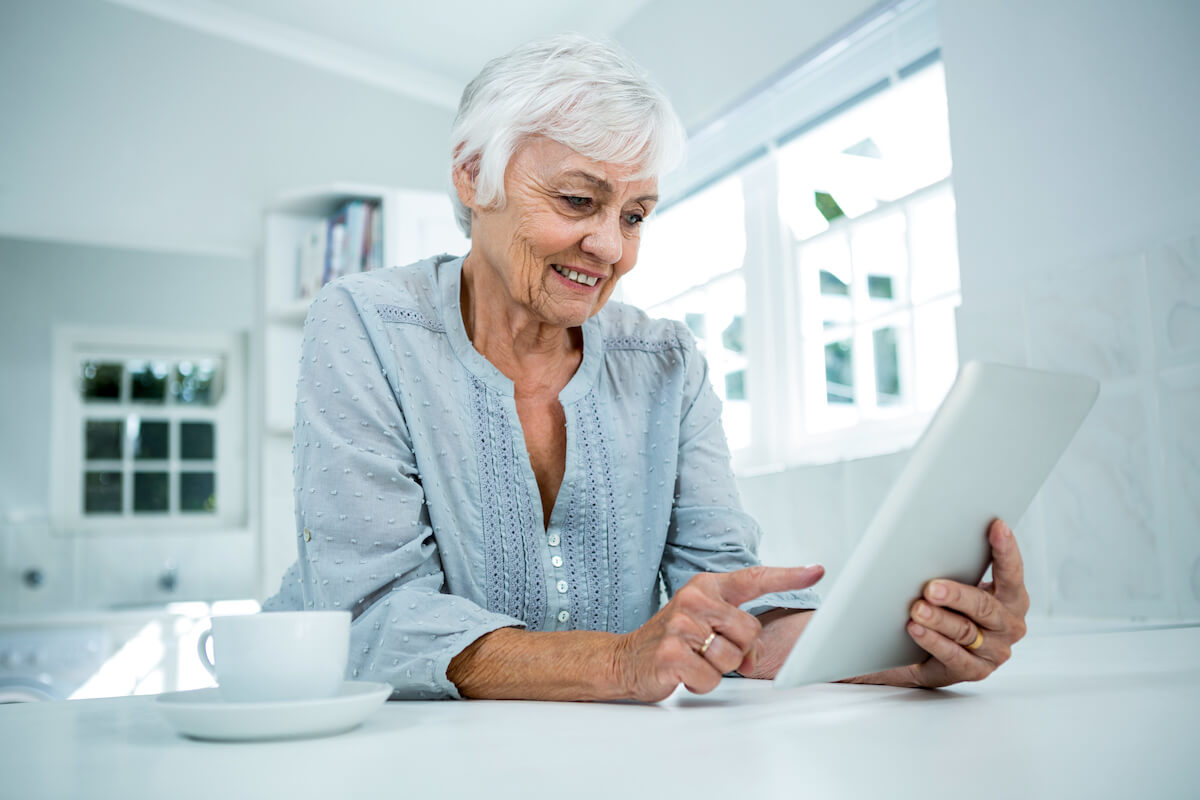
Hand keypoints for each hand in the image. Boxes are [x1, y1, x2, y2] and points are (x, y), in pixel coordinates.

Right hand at [611, 565, 823, 701]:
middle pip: (750, 632)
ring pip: (732, 658)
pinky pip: (711, 677)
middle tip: (710, 651)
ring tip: (695, 661)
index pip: (753, 578)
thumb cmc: (673, 640)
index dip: (787, 576)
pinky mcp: (671, 653)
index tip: (815, 571)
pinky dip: (701, 683)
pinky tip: (684, 672)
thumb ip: (738, 628)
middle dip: (738, 651)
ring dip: (716, 669)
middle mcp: (693, 599)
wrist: (625, 658)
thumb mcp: (706, 622)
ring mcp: (680, 625)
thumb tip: (757, 652)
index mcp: (706, 587)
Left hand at [848, 518, 1029, 687]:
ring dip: (939, 620)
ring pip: (965, 631)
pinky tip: (917, 630)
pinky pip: (954, 656)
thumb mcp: (960, 585)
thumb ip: (958, 566)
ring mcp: (995, 650)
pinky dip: (934, 642)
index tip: (997, 526)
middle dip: (956, 595)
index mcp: (1012, 598)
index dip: (1005, 550)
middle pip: (983, 606)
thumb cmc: (951, 608)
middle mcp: (1010, 624)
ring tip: (917, 609)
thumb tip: (932, 534)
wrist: (935, 650)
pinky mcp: (976, 670)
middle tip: (931, 587)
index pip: (1012, 573)